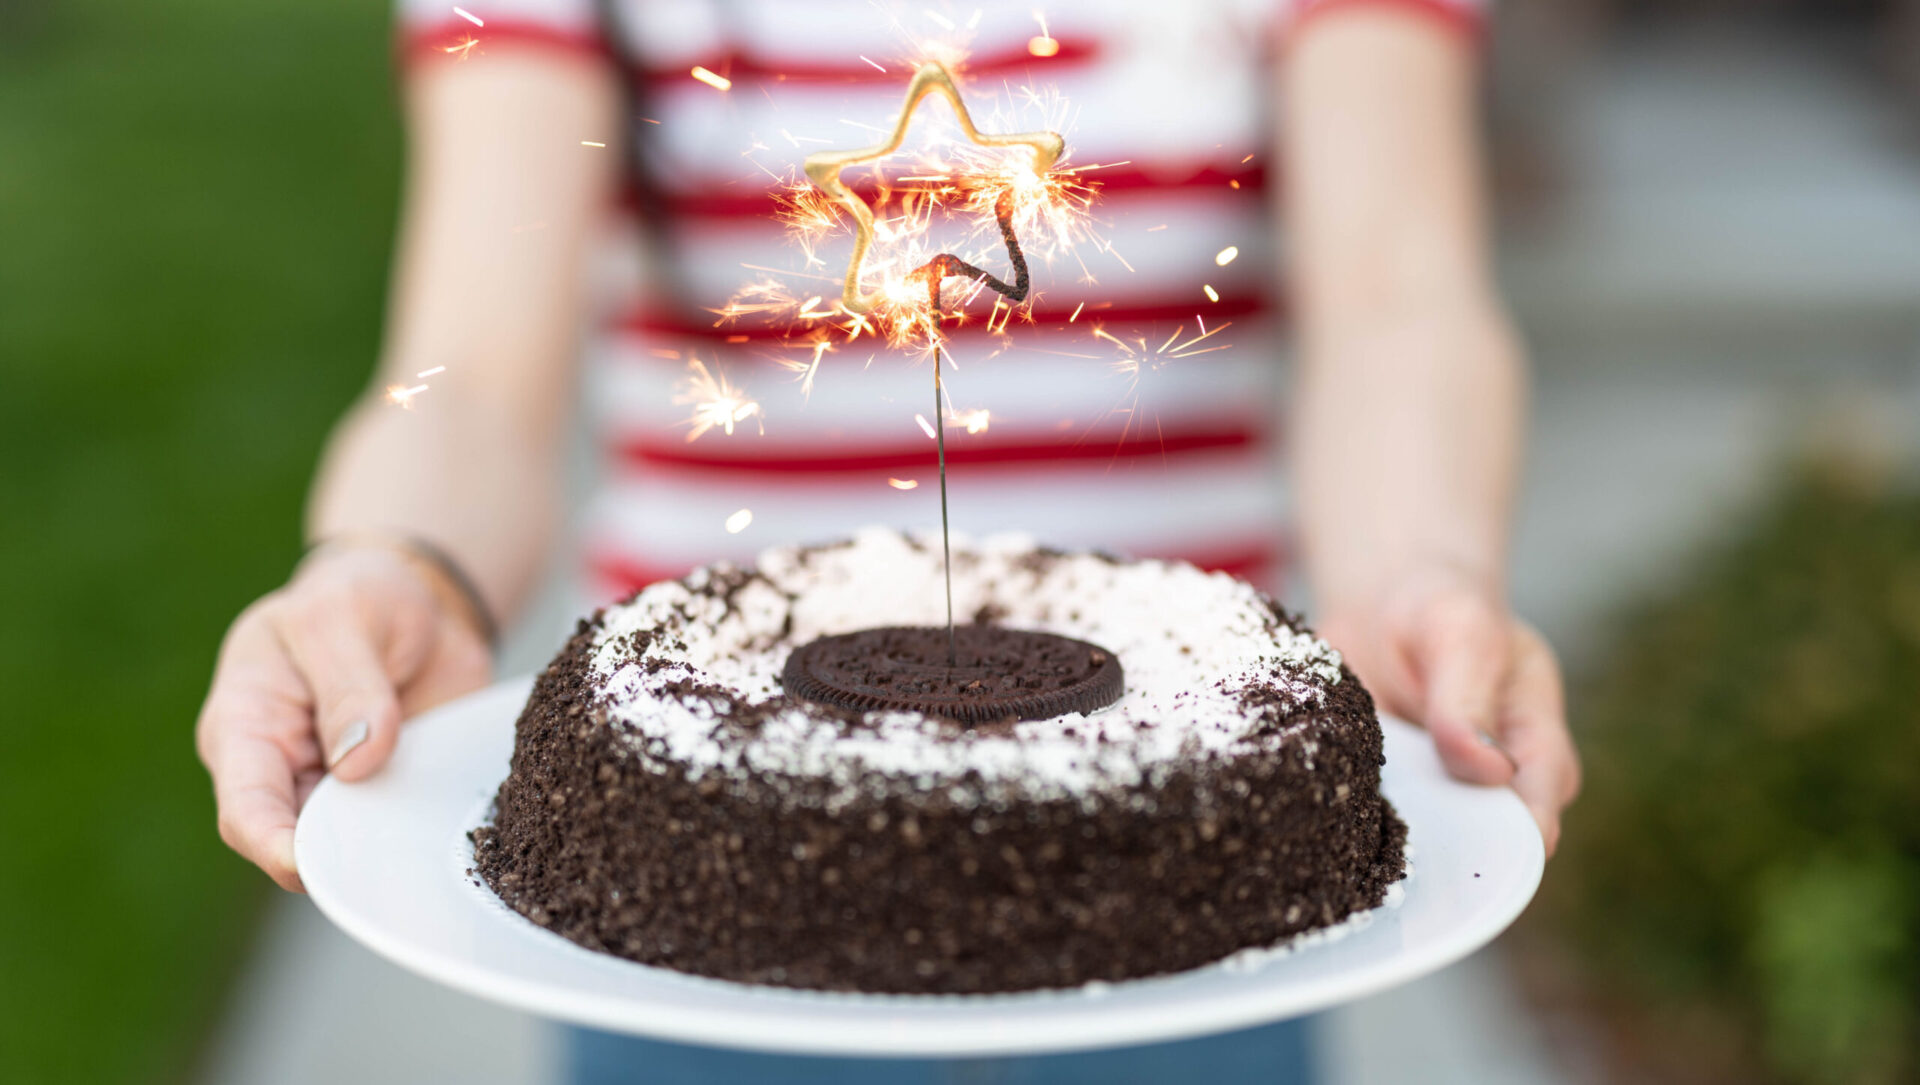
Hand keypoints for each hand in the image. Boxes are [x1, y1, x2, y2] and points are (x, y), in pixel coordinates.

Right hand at [195, 545, 492, 889]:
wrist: (420, 600)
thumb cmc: (358, 596)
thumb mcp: (343, 618)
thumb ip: (349, 686)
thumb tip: (355, 761)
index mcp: (245, 725)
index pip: (245, 808)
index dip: (274, 845)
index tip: (314, 865)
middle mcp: (283, 771)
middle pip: (294, 845)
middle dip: (337, 859)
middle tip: (389, 856)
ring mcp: (336, 789)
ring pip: (350, 849)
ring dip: (384, 852)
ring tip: (421, 841)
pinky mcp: (386, 793)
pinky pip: (397, 833)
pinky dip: (416, 836)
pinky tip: (443, 830)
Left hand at [1319, 568, 1580, 855]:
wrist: (1380, 607)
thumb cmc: (1438, 609)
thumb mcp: (1460, 634)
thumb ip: (1469, 700)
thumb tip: (1493, 771)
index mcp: (1535, 735)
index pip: (1545, 792)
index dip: (1527, 827)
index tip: (1496, 853)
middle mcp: (1497, 777)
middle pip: (1496, 836)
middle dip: (1463, 853)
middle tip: (1419, 856)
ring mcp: (1444, 793)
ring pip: (1438, 844)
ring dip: (1408, 849)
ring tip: (1370, 845)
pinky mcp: (1395, 797)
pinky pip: (1383, 829)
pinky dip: (1362, 830)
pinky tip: (1335, 827)